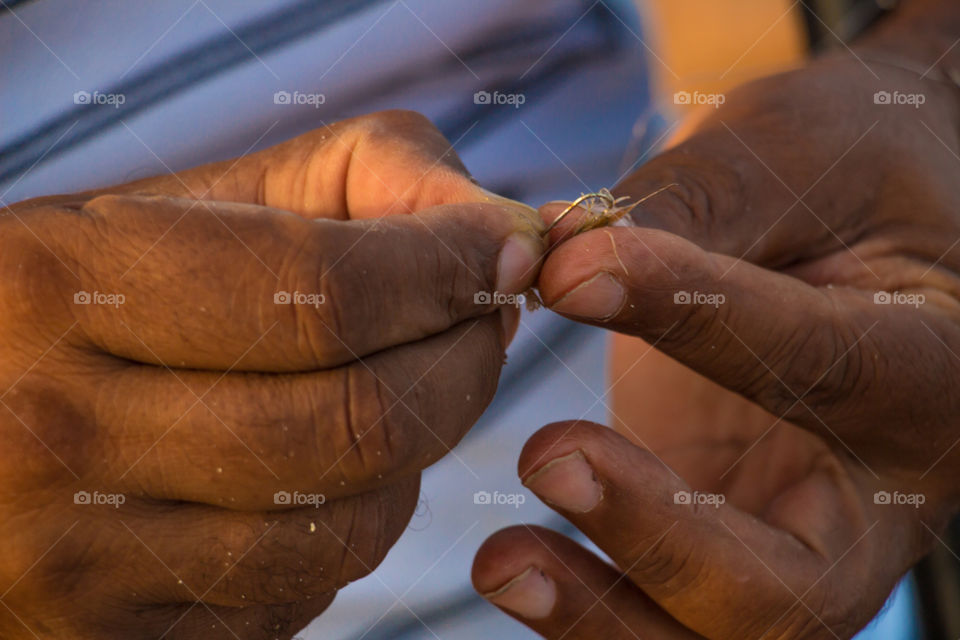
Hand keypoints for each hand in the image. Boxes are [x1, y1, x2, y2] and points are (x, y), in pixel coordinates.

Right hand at [0, 110, 542, 638]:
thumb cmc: (91, 293)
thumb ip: (352, 178)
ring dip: (416, 453)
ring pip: (346, 529)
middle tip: (485, 318)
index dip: (449, 267)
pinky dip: (350, 524)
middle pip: (355, 423)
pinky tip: (330, 469)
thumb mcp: (186, 201)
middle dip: (464, 363)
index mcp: (58, 288)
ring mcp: (77, 563)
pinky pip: (300, 596)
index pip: (323, 292)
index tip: (508, 248)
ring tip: (405, 388)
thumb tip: (502, 228)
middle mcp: (55, 435)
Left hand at [472, 9, 959, 638]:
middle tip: (548, 455)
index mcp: (934, 368)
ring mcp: (802, 529)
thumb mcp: (792, 157)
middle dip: (662, 538)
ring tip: (500, 560)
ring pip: (732, 634)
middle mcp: (878, 485)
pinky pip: (668, 616)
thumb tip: (557, 257)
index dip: (696, 321)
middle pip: (800, 586)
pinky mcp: (726, 534)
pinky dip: (591, 613)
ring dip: (607, 617)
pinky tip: (513, 564)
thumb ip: (689, 211)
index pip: (824, 364)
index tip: (572, 269)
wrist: (855, 208)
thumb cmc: (842, 166)